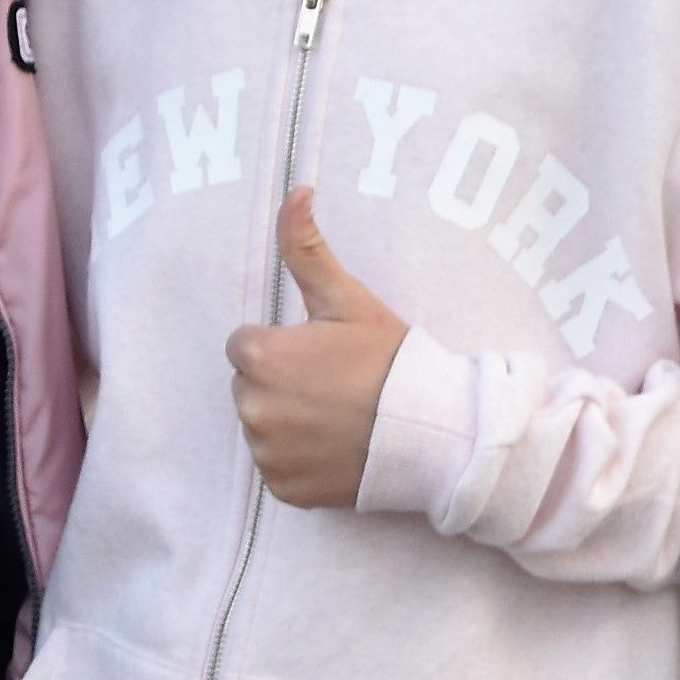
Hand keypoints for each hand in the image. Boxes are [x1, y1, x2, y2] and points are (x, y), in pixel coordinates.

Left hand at [227, 186, 411, 508]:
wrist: (432, 431)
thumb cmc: (390, 359)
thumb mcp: (348, 299)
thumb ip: (307, 247)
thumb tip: (296, 189)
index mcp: (260, 357)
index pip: (246, 345)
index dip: (285, 345)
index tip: (323, 353)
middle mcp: (253, 409)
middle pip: (251, 387)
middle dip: (283, 383)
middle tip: (335, 384)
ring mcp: (268, 454)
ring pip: (264, 428)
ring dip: (290, 422)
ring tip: (339, 416)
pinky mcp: (284, 490)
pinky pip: (279, 468)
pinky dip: (301, 461)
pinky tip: (337, 447)